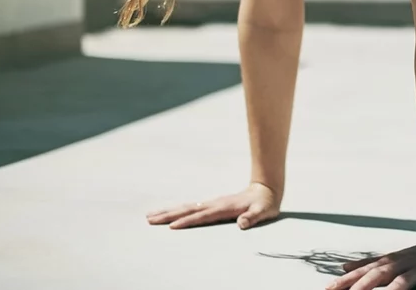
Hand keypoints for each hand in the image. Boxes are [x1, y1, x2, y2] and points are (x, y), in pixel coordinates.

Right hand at [145, 182, 279, 229]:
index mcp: (224, 207)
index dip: (188, 221)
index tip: (172, 226)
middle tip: (149, 219)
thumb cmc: (265, 204)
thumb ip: (253, 217)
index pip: (202, 216)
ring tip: (151, 216)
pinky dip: (178, 211)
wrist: (266, 190)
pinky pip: (191, 208)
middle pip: (188, 209)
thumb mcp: (263, 212)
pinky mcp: (212, 205)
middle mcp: (215, 204)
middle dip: (169, 215)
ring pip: (186, 207)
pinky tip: (169, 214)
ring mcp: (212, 203)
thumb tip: (242, 223)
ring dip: (169, 211)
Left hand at [327, 236, 415, 289]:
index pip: (364, 272)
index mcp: (389, 262)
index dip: (346, 281)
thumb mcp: (391, 259)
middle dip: (363, 285)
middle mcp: (402, 264)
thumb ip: (367, 264)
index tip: (328, 289)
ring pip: (405, 281)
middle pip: (380, 274)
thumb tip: (343, 268)